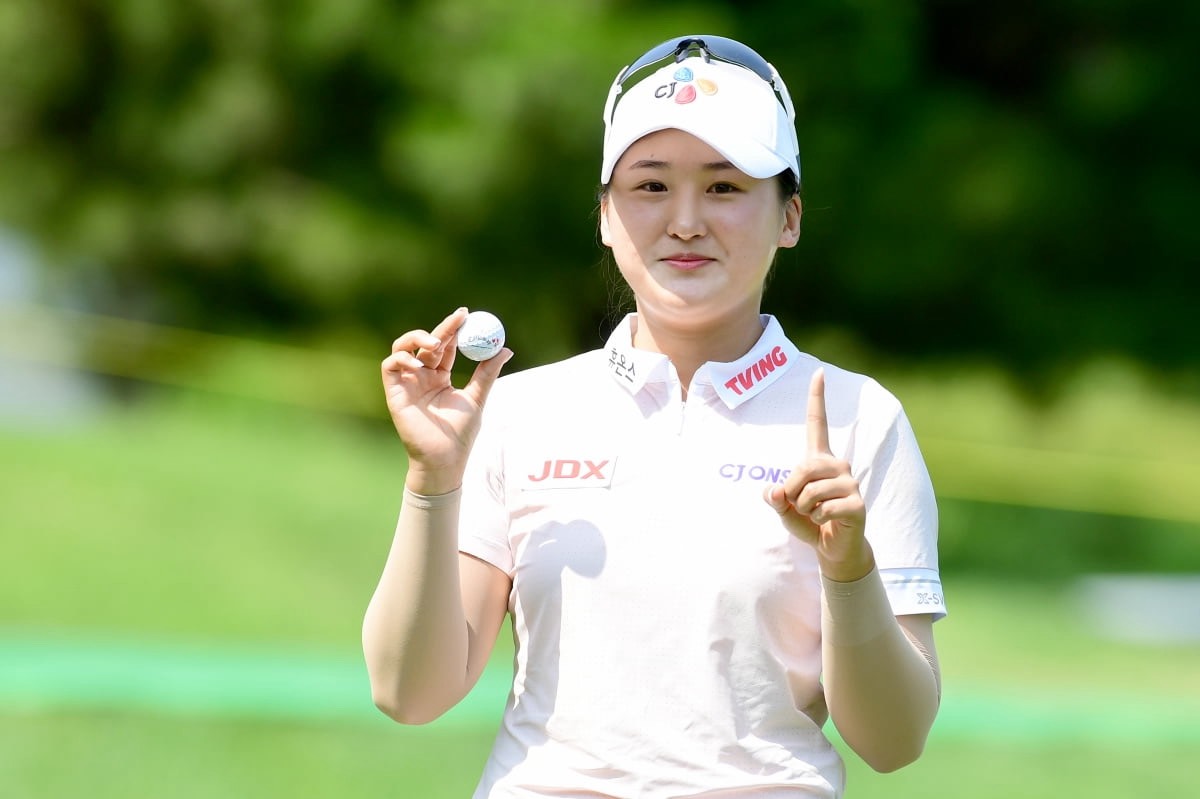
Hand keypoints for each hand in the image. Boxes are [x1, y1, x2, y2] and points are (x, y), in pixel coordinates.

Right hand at [381, 308, 511, 494]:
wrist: (444, 459)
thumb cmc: (459, 433)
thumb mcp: (477, 398)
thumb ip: (487, 373)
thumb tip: (505, 349)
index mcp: (441, 377)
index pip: (447, 346)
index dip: (454, 329)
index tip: (467, 315)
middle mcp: (422, 376)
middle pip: (427, 343)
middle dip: (442, 328)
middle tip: (458, 318)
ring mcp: (407, 383)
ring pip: (402, 347)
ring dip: (417, 338)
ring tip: (436, 343)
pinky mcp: (394, 392)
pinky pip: (390, 366)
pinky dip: (401, 359)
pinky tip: (419, 364)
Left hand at [763, 368, 873, 581]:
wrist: (834, 547)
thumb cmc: (808, 521)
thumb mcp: (783, 507)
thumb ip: (774, 497)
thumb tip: (774, 492)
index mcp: (819, 458)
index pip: (816, 423)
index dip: (817, 397)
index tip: (818, 371)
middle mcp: (838, 464)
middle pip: (800, 469)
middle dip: (791, 493)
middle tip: (801, 506)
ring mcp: (850, 482)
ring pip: (809, 492)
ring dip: (803, 509)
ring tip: (817, 514)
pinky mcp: (857, 503)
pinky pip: (822, 509)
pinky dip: (816, 520)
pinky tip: (828, 522)